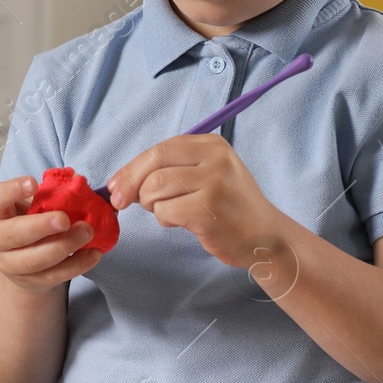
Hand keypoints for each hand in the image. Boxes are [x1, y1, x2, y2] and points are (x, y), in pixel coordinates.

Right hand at [0, 175, 102, 292]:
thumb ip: (45, 194)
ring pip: (35, 260)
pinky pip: (54, 276)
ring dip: (64, 246)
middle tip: (64, 219)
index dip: (11, 190)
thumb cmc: (25, 218)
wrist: (19, 255)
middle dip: (40, 227)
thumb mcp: (28, 202)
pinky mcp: (30, 281)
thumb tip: (76, 182)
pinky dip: (77, 264)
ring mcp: (10, 265)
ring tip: (87, 231)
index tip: (34, 182)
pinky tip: (93, 253)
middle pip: (13, 235)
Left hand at [107, 134, 284, 267]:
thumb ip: (173, 169)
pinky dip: (165, 220)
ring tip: (170, 212)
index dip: (132, 167)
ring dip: (151, 205)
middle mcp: (214, 158)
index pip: (160, 149)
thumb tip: (121, 180)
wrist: (266, 237)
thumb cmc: (230, 208)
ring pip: (154, 189)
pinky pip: (164, 212)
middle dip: (130, 184)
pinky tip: (181, 222)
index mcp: (212, 145)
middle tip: (120, 202)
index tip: (116, 184)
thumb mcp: (209, 174)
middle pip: (153, 164)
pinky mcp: (208, 210)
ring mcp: (213, 183)